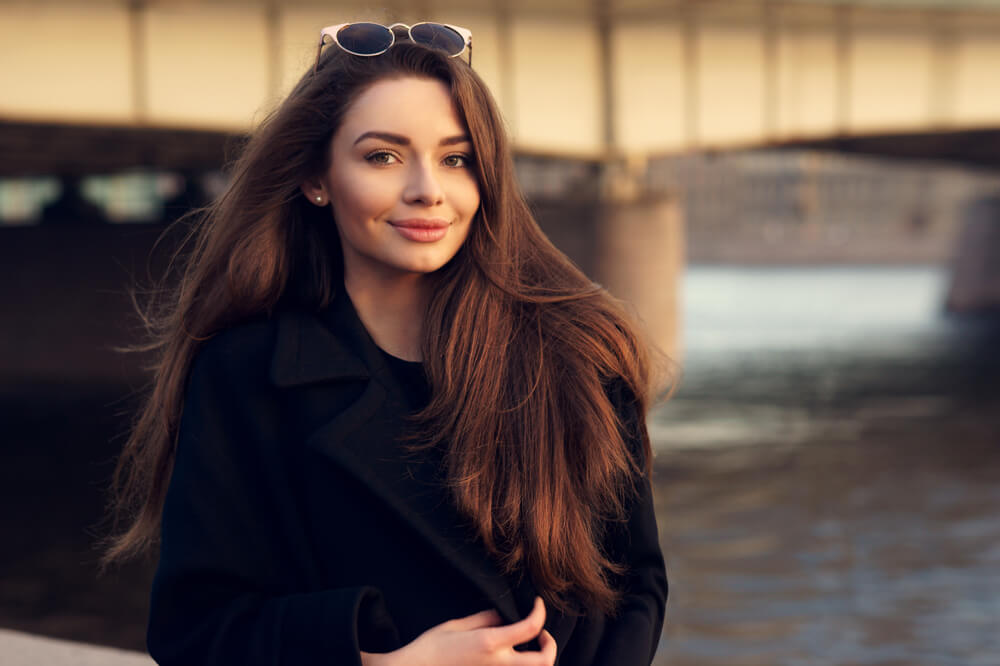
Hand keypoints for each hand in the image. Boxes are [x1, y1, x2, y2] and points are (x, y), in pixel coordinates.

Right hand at [362, 596, 555, 665]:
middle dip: (550, 646)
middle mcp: (498, 665)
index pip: (531, 628)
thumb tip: (505, 617)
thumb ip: (486, 619)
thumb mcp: (458, 625)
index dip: (540, 613)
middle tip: (542, 634)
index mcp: (490, 643)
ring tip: (529, 644)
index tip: (537, 603)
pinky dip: (522, 665)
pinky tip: (512, 655)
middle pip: (543, 662)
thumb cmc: (431, 648)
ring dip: (538, 658)